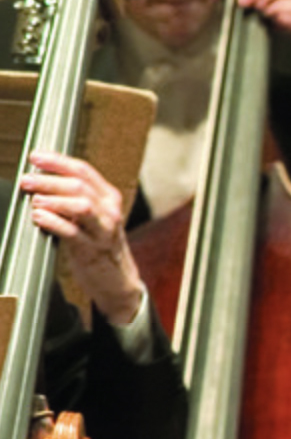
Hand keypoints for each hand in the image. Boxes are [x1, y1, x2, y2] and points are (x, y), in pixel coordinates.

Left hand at [21, 152, 143, 327]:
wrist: (117, 281)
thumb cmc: (97, 245)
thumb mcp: (92, 217)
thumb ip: (74, 198)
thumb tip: (40, 179)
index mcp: (109, 197)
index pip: (83, 171)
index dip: (57, 161)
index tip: (35, 157)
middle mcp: (110, 211)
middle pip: (80, 186)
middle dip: (49, 180)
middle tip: (26, 180)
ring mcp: (103, 231)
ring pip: (80, 206)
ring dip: (54, 200)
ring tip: (34, 200)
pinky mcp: (93, 250)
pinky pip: (73, 233)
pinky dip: (54, 222)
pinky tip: (39, 217)